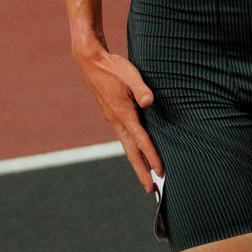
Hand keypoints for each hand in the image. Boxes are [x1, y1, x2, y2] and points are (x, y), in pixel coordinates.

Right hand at [72, 41, 163, 191]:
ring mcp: (113, 120)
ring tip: (147, 177)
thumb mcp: (131, 75)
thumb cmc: (113, 67)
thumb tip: (149, 102)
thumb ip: (141, 89)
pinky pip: (124, 137)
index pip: (141, 141)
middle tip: (152, 190)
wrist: (90, 61)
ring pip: (127, 147)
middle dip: (142, 172)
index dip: (152, 157)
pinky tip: (138, 152)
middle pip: (132, 153)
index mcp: (123, 114)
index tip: (161, 173)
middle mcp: (117, 121)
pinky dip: (133, 150)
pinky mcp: (112, 116)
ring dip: (138, 163)